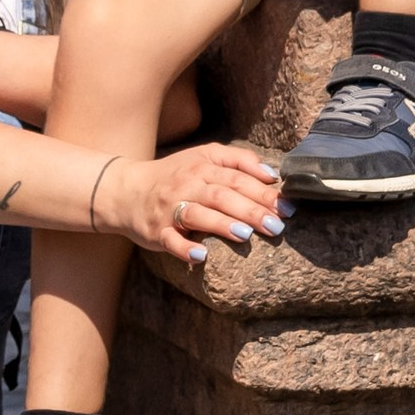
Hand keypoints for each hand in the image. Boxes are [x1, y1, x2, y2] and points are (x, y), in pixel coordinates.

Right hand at [96, 143, 290, 262]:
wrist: (126, 190)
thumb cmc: (174, 176)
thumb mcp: (203, 157)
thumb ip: (238, 160)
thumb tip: (272, 175)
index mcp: (203, 167)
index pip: (238, 178)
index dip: (264, 192)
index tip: (288, 207)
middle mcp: (187, 185)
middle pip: (223, 195)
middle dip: (251, 211)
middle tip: (278, 226)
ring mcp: (170, 209)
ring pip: (198, 214)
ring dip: (222, 224)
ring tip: (245, 235)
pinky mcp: (156, 231)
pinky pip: (170, 240)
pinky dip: (184, 249)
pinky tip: (200, 257)